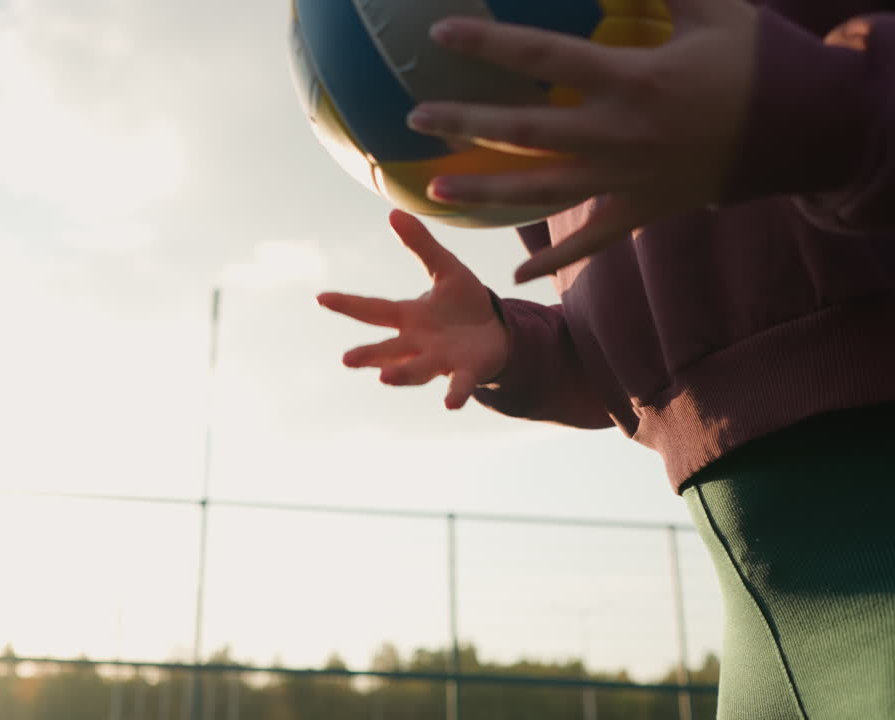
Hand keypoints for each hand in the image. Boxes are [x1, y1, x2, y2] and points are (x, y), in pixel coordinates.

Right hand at [317, 210, 507, 409]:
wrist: (498, 332)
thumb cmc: (464, 303)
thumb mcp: (445, 269)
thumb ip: (421, 245)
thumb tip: (394, 212)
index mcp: (409, 317)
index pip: (373, 309)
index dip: (347, 304)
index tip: (321, 297)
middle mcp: (418, 343)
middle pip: (388, 348)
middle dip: (369, 355)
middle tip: (348, 359)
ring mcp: (440, 360)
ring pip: (416, 369)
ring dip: (401, 374)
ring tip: (384, 378)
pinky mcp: (466, 371)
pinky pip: (458, 384)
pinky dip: (454, 393)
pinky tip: (449, 403)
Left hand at [406, 0, 757, 282]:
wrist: (806, 131)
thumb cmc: (756, 62)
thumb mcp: (711, 8)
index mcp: (633, 80)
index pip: (545, 56)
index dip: (490, 43)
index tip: (440, 33)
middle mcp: (620, 135)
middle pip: (525, 132)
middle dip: (465, 124)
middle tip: (414, 118)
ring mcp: (628, 180)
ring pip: (543, 192)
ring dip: (485, 193)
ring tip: (435, 189)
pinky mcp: (643, 211)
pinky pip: (592, 241)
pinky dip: (556, 262)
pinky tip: (518, 278)